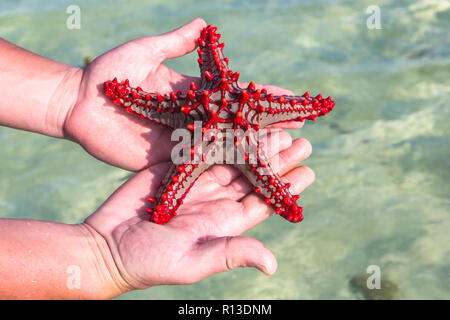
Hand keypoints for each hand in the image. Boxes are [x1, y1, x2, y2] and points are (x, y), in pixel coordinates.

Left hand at [63, 18, 302, 170]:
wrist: (78, 103)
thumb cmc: (108, 73)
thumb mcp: (144, 51)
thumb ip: (174, 42)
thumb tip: (205, 25)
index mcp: (192, 92)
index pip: (236, 94)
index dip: (263, 95)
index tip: (291, 96)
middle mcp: (194, 117)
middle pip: (237, 122)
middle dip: (268, 124)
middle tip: (300, 126)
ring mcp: (183, 139)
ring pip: (225, 145)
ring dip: (255, 147)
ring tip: (286, 149)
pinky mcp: (168, 158)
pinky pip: (201, 164)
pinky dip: (226, 167)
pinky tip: (249, 172)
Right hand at [84, 134, 313, 289]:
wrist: (107, 245)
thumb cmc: (149, 261)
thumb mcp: (192, 261)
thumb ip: (231, 253)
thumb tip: (273, 264)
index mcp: (224, 222)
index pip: (263, 200)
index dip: (286, 187)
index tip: (309, 171)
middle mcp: (215, 199)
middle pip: (253, 173)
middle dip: (278, 158)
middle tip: (303, 140)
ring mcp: (196, 180)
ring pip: (233, 156)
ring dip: (255, 141)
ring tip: (279, 126)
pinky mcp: (176, 165)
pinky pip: (203, 145)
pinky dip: (220, 132)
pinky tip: (236, 119)